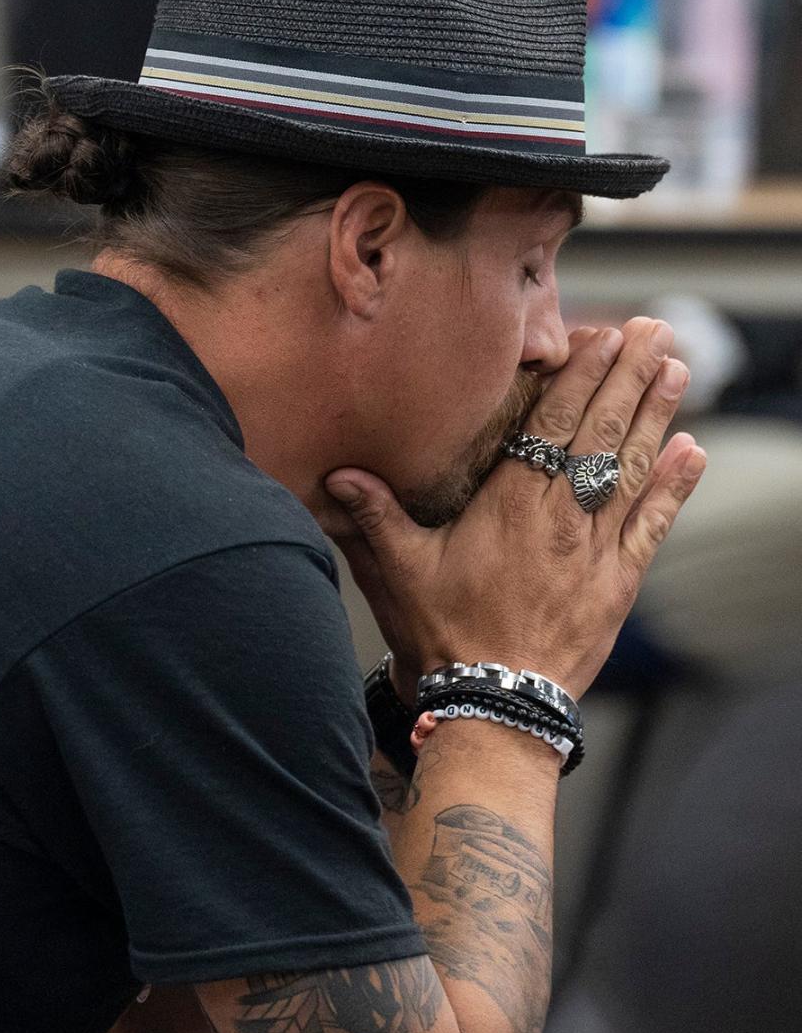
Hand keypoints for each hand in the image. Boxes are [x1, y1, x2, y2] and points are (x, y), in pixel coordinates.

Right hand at [325, 318, 705, 700]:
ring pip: (631, 468)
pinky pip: (652, 525)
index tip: (603, 337)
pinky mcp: (618, 582)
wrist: (497, 701)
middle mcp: (560, 517)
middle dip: (628, 377)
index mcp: (510, 505)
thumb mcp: (404, 571)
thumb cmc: (448, 635)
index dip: (581, 377)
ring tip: (676, 369)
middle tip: (653, 330)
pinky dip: (673, 488)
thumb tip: (340, 475)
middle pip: (601, 432)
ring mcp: (595, 549)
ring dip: (657, 416)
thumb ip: (379, 517)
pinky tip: (692, 452)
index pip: (553, 424)